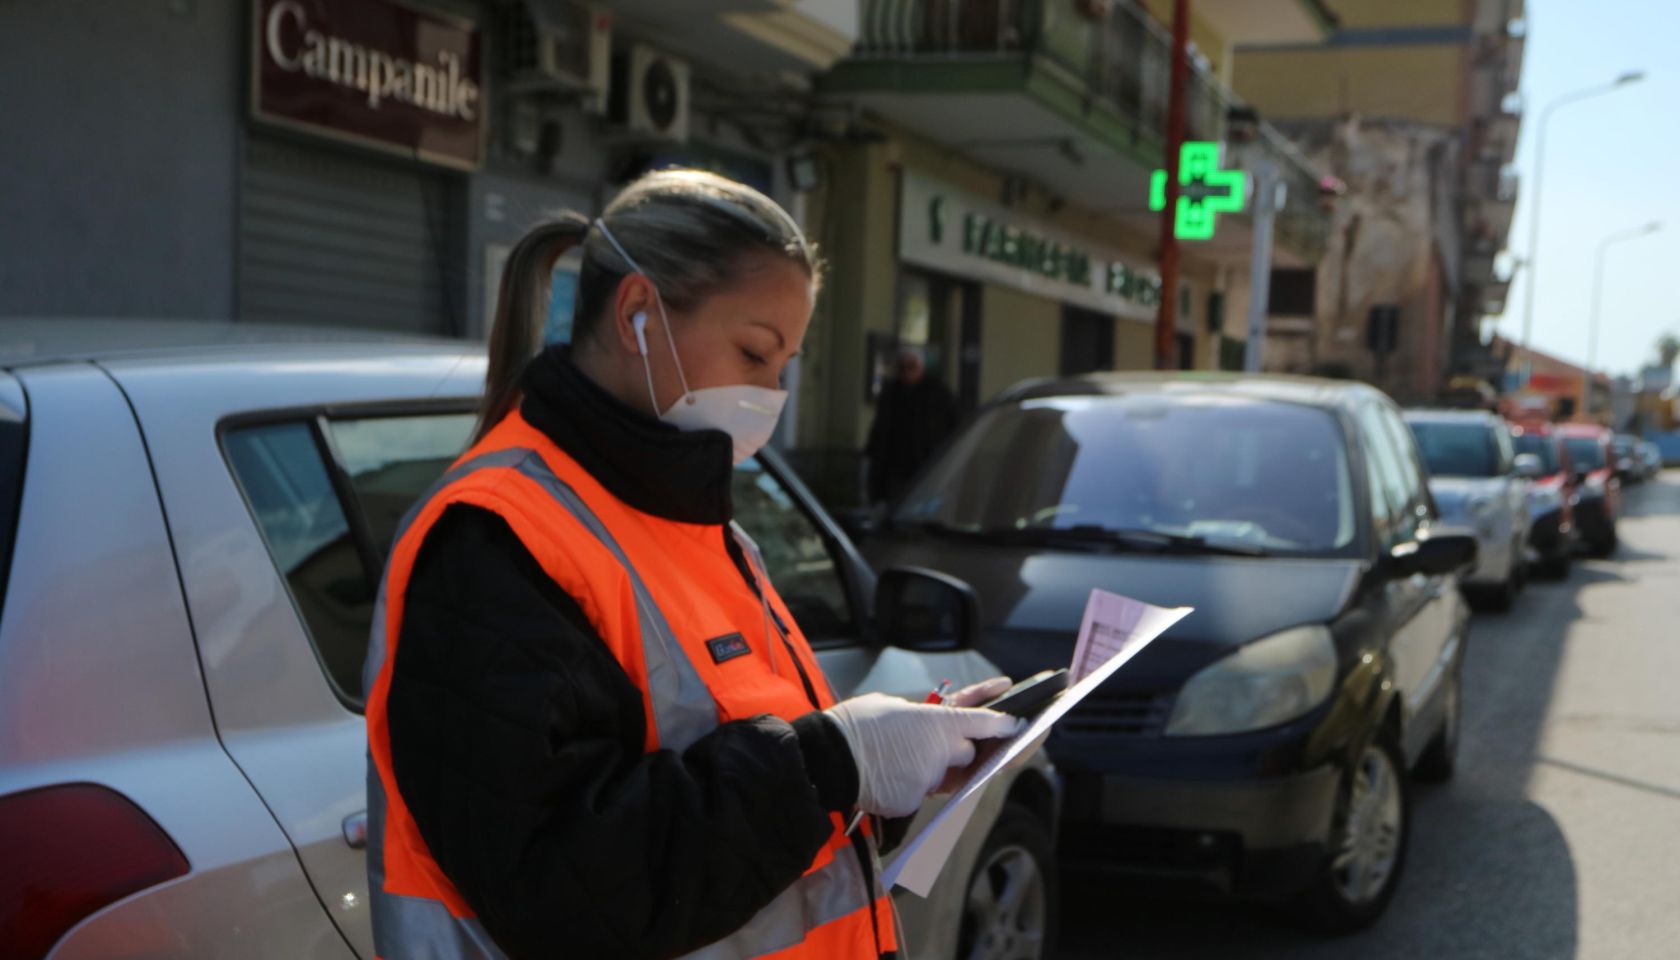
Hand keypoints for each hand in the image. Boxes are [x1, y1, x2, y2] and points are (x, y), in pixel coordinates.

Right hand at [825, 691, 1020, 817]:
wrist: (829, 757)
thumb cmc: (856, 724)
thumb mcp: (891, 706)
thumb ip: (919, 717)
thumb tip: (923, 724)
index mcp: (939, 722)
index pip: (985, 723)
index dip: (1003, 725)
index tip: (1017, 726)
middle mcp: (941, 752)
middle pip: (966, 754)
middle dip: (953, 751)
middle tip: (923, 744)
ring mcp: (928, 780)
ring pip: (940, 776)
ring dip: (926, 769)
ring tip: (893, 758)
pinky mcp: (912, 802)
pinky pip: (917, 794)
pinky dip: (904, 787)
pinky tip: (882, 776)